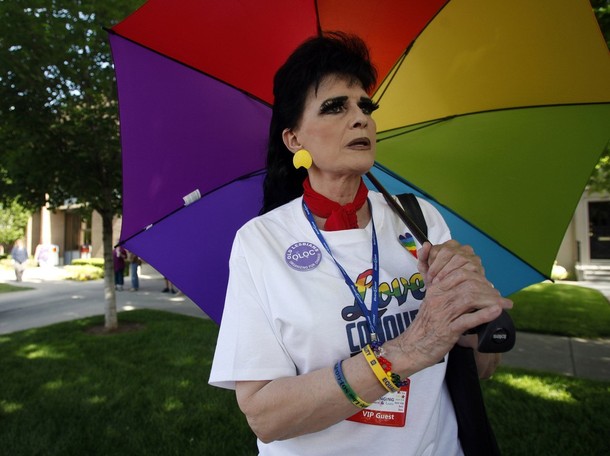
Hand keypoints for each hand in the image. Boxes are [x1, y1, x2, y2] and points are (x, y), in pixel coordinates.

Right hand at [387, 240, 511, 374]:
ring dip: (491, 300)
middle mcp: (439, 299)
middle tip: (500, 297)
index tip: (489, 286)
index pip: (461, 274)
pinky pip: (468, 319)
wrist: (412, 347)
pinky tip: (496, 312)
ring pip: (470, 299)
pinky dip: (485, 315)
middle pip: (468, 284)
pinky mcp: (447, 331)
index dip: (479, 277)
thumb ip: (447, 292)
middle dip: (489, 289)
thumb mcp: (433, 303)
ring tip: (504, 304)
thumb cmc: (425, 327)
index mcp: (436, 290)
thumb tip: (470, 286)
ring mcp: (443, 314)